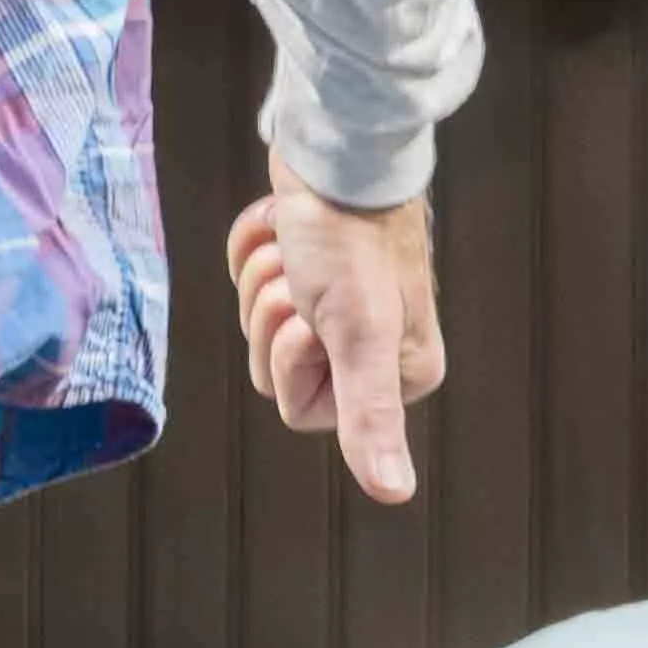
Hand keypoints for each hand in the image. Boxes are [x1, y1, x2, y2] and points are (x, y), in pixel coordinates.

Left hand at [225, 174, 445, 504]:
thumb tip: (393, 493)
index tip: (320, 319)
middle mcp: (371, 343)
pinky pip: (249, 273)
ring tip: (299, 248)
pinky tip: (283, 226)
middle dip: (273, 315)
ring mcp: (336, 297)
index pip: (301, 407)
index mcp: (398, 372)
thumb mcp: (358, 335)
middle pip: (272, 365)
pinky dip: (253, 245)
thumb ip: (370, 416)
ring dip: (262, 277)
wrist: (338, 153)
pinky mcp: (305, 258)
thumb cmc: (350, 240)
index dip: (292, 360)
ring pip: (258, 318)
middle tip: (309, 279)